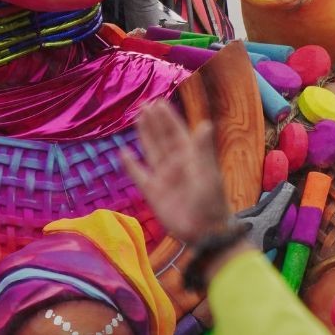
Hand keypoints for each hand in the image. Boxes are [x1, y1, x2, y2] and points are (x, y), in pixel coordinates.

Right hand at [121, 100, 231, 242]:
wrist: (204, 232)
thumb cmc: (211, 202)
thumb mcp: (208, 174)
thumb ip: (203, 150)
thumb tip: (205, 123)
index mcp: (190, 157)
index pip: (177, 133)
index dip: (168, 118)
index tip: (159, 102)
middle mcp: (176, 164)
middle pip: (162, 138)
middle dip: (154, 122)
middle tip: (144, 104)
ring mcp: (164, 178)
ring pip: (151, 151)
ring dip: (144, 135)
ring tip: (137, 118)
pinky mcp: (153, 193)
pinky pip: (139, 175)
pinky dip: (130, 165)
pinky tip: (123, 153)